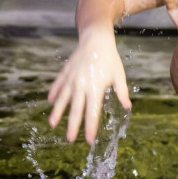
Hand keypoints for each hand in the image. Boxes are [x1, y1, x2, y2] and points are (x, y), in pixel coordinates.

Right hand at [47, 27, 129, 143]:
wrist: (95, 38)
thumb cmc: (110, 58)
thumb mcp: (119, 75)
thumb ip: (122, 92)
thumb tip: (127, 107)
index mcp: (95, 88)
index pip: (92, 113)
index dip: (90, 128)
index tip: (89, 140)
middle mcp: (81, 85)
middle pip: (75, 110)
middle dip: (72, 126)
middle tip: (70, 140)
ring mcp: (71, 79)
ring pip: (63, 99)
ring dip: (57, 112)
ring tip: (52, 124)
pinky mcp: (66, 72)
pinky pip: (58, 85)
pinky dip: (54, 93)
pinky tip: (50, 101)